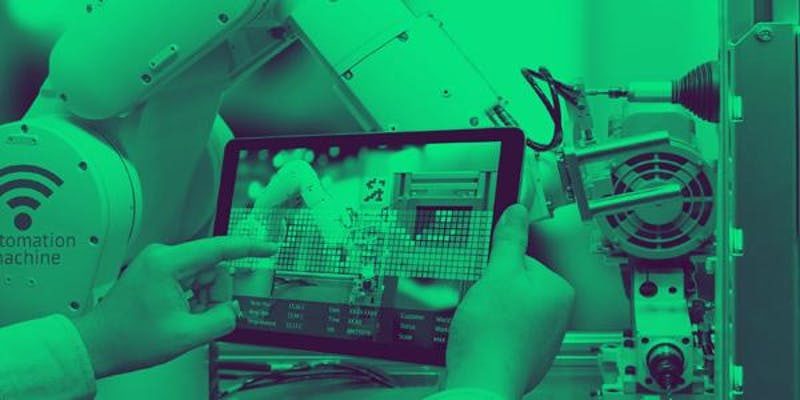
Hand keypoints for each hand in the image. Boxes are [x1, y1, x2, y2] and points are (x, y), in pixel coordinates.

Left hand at [73, 237, 277, 377]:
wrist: (99, 344)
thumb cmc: (128, 338)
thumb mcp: (185, 336)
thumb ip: (220, 321)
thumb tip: (234, 310)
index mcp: (167, 264)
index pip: (219, 249)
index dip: (249, 249)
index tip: (269, 248)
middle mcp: (163, 256)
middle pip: (213, 267)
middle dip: (215, 294)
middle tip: (202, 317)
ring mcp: (159, 263)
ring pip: (203, 276)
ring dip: (204, 299)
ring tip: (185, 319)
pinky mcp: (158, 271)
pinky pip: (191, 280)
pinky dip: (193, 298)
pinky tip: (179, 315)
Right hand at [443, 204, 574, 398]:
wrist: (482, 381)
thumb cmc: (494, 335)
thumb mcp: (497, 273)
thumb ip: (509, 240)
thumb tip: (516, 212)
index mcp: (559, 291)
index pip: (523, 260)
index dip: (498, 267)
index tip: (489, 278)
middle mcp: (558, 316)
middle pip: (516, 284)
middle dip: (495, 290)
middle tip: (484, 303)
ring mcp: (542, 338)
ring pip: (508, 308)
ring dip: (492, 312)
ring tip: (483, 323)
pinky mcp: (525, 354)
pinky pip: (505, 330)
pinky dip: (492, 331)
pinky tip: (484, 337)